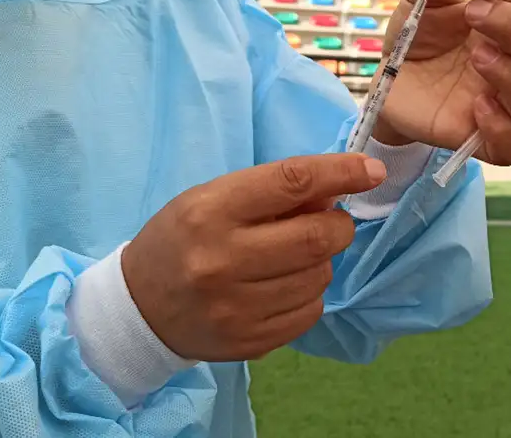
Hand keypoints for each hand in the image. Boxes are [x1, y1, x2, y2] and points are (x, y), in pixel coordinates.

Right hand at [122, 153, 386, 361]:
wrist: (139, 307)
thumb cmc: (182, 239)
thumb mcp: (214, 198)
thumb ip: (274, 192)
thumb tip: (337, 188)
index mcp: (211, 211)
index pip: (293, 182)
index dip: (341, 172)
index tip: (370, 170)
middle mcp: (223, 260)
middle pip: (317, 237)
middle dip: (338, 225)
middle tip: (330, 222)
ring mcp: (236, 307)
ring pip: (319, 276)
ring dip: (322, 261)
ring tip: (294, 257)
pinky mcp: (249, 341)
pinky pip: (310, 312)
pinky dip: (310, 294)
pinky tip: (284, 286)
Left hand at [372, 0, 510, 165]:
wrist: (389, 87)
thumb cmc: (416, 42)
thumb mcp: (416, 3)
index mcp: (503, 24)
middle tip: (474, 15)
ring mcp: (501, 105)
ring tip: (477, 58)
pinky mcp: (479, 140)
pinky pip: (510, 151)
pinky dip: (501, 131)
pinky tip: (477, 108)